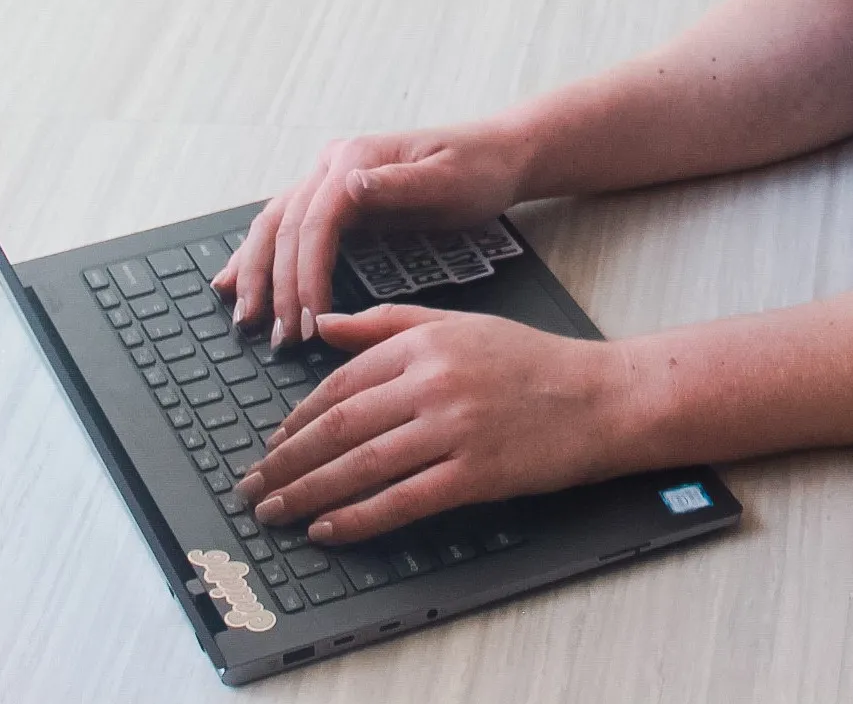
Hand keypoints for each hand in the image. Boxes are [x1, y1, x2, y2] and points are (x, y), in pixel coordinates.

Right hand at [211, 124, 526, 346]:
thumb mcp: (450, 178)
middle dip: (274, 283)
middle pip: (284, 224)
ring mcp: (331, 177)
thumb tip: (348, 185)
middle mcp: (335, 164)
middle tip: (278, 336)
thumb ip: (399, 184)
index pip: (314, 222)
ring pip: (274, 223)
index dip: (305, 274)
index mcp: (356, 157)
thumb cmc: (479, 168)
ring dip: (255, 271)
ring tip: (245, 317)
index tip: (309, 321)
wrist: (498, 153)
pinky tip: (234, 279)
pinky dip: (257, 254)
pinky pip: (285, 225)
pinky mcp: (336, 196)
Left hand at [233, 304, 629, 542]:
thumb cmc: (530, 361)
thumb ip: (388, 323)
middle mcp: (434, 382)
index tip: (273, 444)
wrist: (598, 397)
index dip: (299, 418)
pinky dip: (358, 518)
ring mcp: (454, 429)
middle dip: (289, 461)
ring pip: (362, 465)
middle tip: (254, 486)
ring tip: (276, 512)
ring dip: (309, 493)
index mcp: (425, 342)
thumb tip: (324, 326)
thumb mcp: (458, 323)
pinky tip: (328, 529)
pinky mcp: (475, 473)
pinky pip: (402, 500)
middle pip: (341, 425)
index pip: (342, 382)